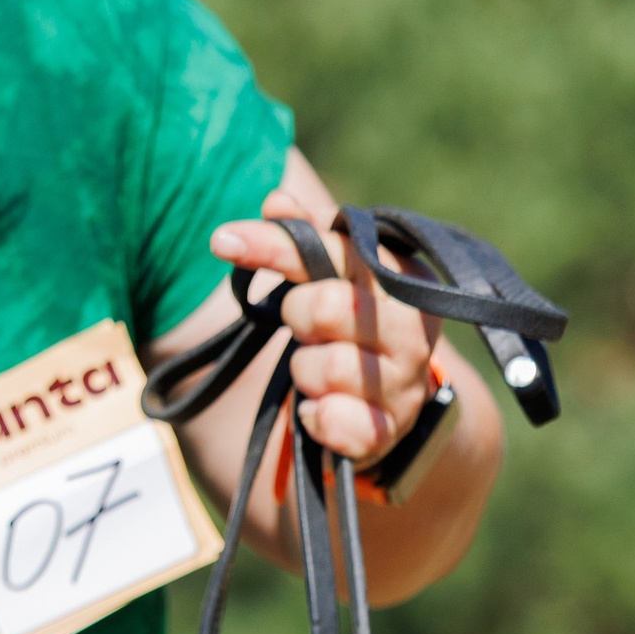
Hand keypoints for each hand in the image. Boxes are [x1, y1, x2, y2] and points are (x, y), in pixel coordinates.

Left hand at [210, 189, 442, 470]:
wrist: (395, 409)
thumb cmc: (353, 330)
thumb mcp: (332, 280)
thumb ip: (305, 241)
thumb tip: (276, 202)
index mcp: (400, 276)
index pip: (332, 249)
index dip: (275, 245)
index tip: (222, 241)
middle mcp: (412, 327)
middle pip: (327, 306)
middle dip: (297, 317)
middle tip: (303, 327)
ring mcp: (404, 383)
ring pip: (324, 368)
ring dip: (302, 373)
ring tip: (315, 372)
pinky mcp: (388, 431)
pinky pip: (333, 422)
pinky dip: (314, 418)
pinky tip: (317, 410)